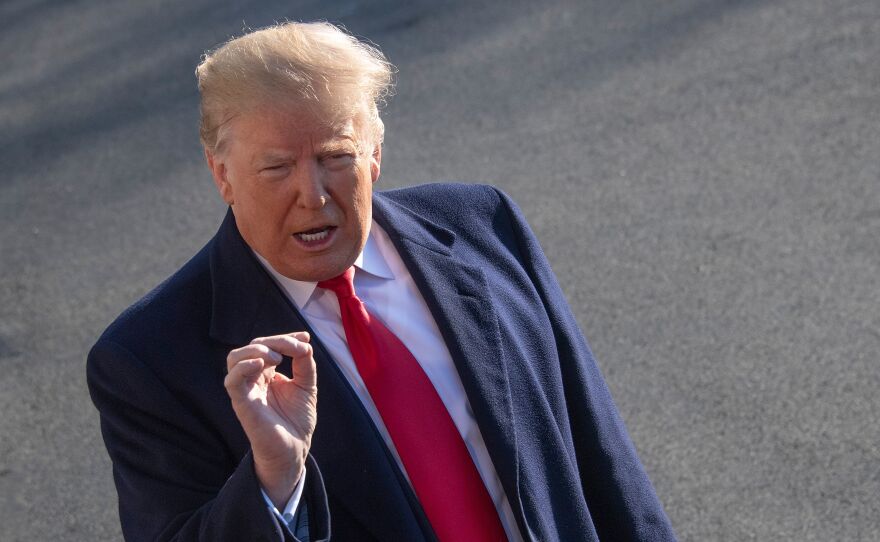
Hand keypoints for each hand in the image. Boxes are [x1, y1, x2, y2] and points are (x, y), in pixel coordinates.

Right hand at [224, 332, 316, 507]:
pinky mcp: (241, 403)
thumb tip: (304, 342)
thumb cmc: (297, 419)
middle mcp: (252, 378)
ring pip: (234, 358)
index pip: (267, 344)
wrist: (295, 448)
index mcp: (266, 373)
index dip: (285, 338)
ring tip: (277, 359)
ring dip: (256, 350)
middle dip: (275, 341)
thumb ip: (304, 363)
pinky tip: (261, 364)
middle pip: (252, 346)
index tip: (304, 338)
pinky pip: (231, 380)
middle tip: (295, 349)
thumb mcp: (307, 385)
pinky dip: (243, 367)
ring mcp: (245, 390)